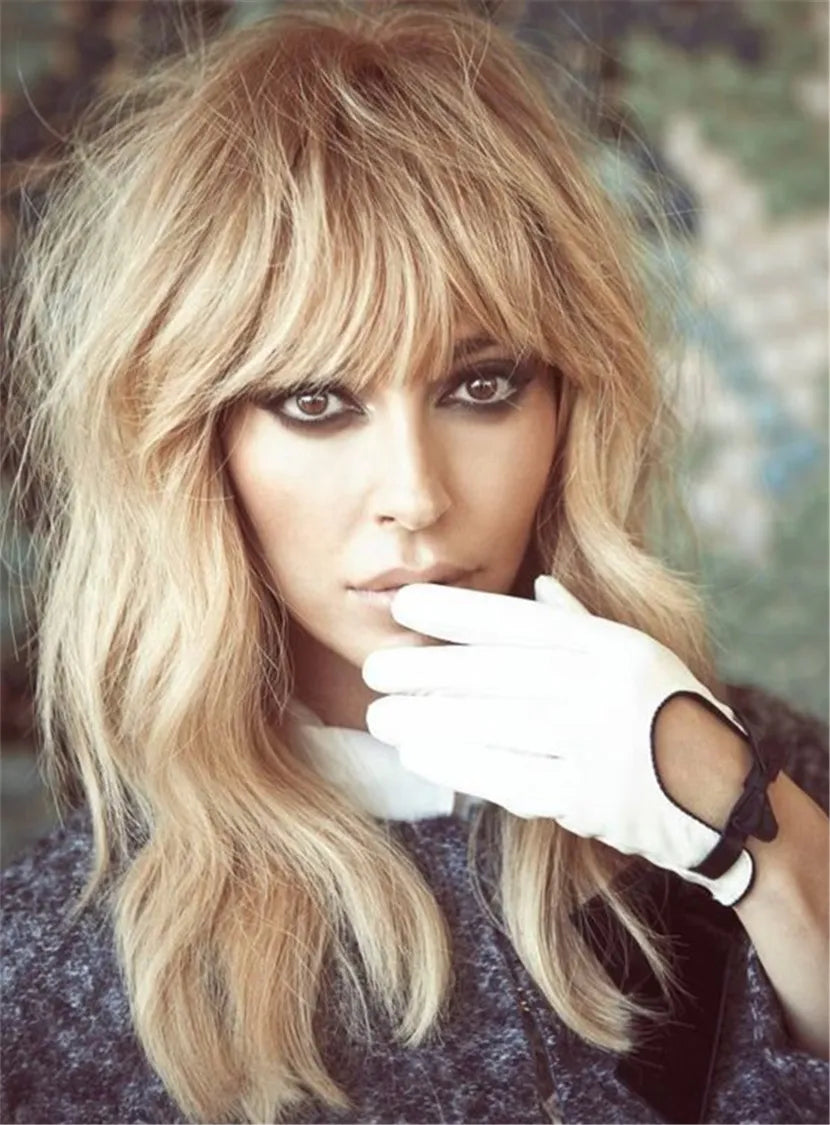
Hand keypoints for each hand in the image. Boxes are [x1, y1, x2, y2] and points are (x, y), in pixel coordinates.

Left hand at [362, 575, 754, 905]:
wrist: (721, 796)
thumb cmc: (667, 712)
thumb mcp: (637, 654)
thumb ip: (581, 623)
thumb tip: (536, 585)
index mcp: (610, 647)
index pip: (520, 621)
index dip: (458, 611)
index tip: (405, 604)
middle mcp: (602, 689)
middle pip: (496, 672)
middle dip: (426, 668)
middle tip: (375, 667)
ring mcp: (595, 745)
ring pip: (494, 726)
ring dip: (429, 720)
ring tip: (382, 716)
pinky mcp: (587, 798)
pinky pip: (508, 778)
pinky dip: (459, 765)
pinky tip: (420, 754)